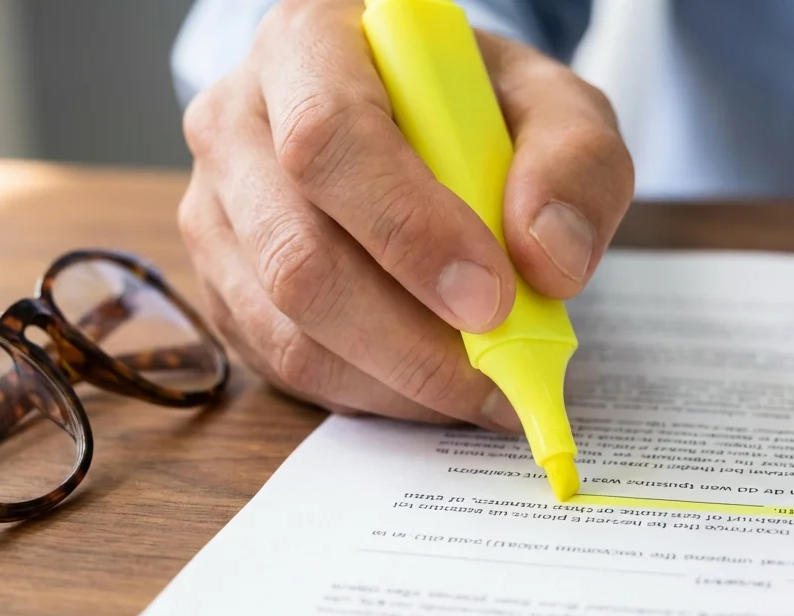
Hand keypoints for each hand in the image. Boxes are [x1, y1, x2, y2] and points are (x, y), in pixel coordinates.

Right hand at [177, 0, 633, 429]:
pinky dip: (369, 392)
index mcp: (309, 46)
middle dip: (408, 336)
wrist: (418, 122)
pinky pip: (284, 367)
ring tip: (479, 385)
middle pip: (297, 256)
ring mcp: (218, 212)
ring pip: (287, 329)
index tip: (491, 296)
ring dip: (395, 379)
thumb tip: (549, 260)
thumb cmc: (475, 108)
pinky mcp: (221, 287)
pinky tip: (428, 380)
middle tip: (497, 369)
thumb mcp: (553, 106)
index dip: (408, 231)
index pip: (329, 140)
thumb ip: (574, 164)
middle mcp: (237, 124)